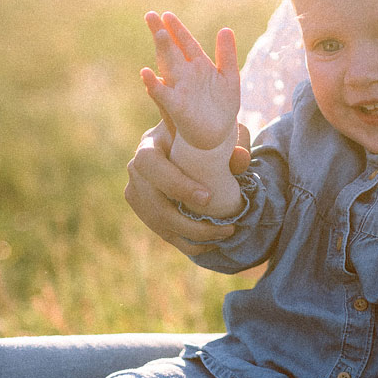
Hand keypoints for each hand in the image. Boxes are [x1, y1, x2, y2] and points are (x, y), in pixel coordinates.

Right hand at [124, 120, 251, 251]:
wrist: (189, 144)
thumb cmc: (204, 135)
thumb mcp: (219, 134)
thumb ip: (232, 144)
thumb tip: (242, 159)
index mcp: (149, 144)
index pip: (150, 164)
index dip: (175, 184)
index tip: (207, 198)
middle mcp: (136, 169)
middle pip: (154, 205)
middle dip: (189, 224)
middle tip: (225, 227)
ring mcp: (136, 192)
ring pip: (157, 223)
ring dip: (192, 236)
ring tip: (224, 236)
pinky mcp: (144, 210)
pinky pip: (162, 232)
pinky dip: (187, 242)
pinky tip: (211, 244)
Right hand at [140, 11, 239, 151]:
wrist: (218, 134)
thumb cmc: (222, 105)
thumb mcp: (229, 77)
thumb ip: (226, 55)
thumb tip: (225, 29)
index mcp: (199, 65)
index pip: (187, 43)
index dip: (177, 29)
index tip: (167, 14)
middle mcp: (186, 75)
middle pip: (172, 50)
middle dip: (162, 33)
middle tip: (150, 15)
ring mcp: (179, 89)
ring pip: (168, 66)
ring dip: (162, 50)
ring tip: (158, 33)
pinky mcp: (176, 107)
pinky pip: (163, 95)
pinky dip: (154, 85)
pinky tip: (146, 73)